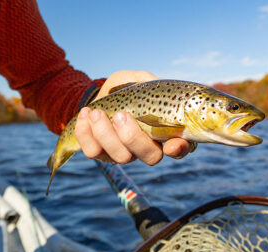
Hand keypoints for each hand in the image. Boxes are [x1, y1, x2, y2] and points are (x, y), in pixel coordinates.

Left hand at [74, 70, 192, 164]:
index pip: (180, 147)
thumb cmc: (124, 89)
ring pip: (121, 157)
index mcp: (163, 130)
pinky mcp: (101, 154)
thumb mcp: (137, 78)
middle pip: (150, 156)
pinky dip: (86, 134)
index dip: (179, 149)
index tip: (171, 145)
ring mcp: (124, 154)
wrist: (98, 96)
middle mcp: (147, 147)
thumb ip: (146, 80)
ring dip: (106, 134)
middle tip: (121, 116)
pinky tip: (86, 114)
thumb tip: (149, 84)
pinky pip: (93, 152)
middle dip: (133, 137)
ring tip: (96, 113)